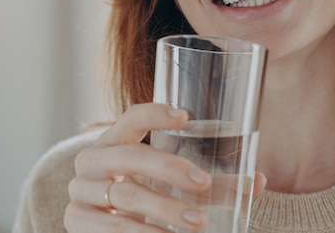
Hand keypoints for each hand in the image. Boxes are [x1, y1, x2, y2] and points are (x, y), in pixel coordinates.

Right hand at [64, 103, 212, 231]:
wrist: (100, 226)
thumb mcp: (168, 184)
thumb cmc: (142, 195)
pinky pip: (113, 228)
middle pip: (131, 156)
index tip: (185, 116)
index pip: (131, 118)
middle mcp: (92, 160)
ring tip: (198, 223)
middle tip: (204, 183)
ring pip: (126, 195)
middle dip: (169, 169)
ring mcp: (80, 191)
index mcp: (114, 140)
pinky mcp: (76, 222)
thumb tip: (258, 182)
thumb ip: (210, 183)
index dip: (154, 113)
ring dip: (165, 210)